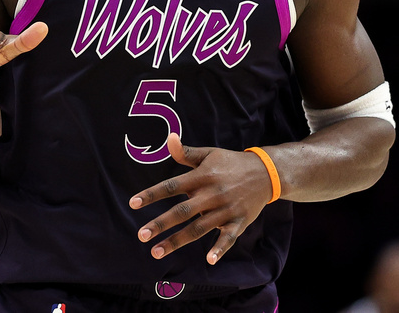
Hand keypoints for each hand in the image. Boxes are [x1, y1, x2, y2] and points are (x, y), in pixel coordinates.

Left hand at [129, 133, 273, 264]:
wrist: (266, 173)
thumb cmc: (231, 163)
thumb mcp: (209, 154)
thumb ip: (186, 153)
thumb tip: (169, 138)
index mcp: (202, 177)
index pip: (172, 186)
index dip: (152, 194)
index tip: (133, 203)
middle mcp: (212, 194)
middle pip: (182, 211)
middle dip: (161, 223)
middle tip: (141, 235)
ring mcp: (226, 210)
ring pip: (198, 228)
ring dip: (177, 241)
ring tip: (156, 252)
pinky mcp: (239, 222)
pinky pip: (228, 238)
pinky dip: (220, 249)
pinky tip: (209, 260)